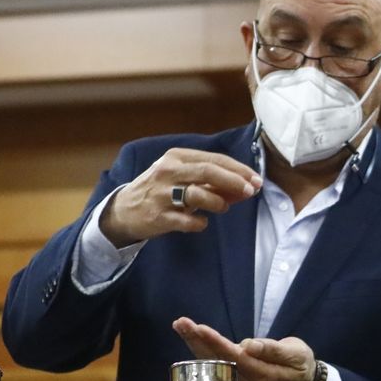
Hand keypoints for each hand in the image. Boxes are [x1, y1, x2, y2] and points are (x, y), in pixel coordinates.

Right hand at [99, 149, 261, 245]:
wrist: (124, 210)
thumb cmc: (160, 190)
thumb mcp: (182, 178)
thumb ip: (211, 182)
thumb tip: (244, 188)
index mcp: (176, 157)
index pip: (214, 159)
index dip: (238, 170)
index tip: (256, 179)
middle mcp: (168, 171)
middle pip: (207, 171)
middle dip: (234, 181)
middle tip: (251, 191)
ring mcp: (161, 194)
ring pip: (196, 194)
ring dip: (218, 201)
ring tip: (224, 207)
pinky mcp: (157, 216)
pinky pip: (185, 220)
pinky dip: (199, 223)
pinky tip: (202, 223)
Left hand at [172, 318, 315, 380]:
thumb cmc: (300, 365)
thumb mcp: (295, 354)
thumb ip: (273, 350)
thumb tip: (249, 345)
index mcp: (261, 375)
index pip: (233, 358)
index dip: (215, 343)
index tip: (200, 328)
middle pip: (216, 361)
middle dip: (196, 341)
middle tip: (180, 322)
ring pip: (211, 363)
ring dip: (194, 343)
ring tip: (180, 325)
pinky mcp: (234, 380)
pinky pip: (213, 364)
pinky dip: (200, 349)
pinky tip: (190, 336)